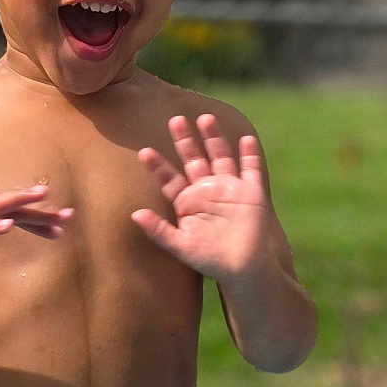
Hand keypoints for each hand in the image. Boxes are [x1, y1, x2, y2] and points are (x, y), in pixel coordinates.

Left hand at [134, 114, 274, 281]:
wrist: (244, 268)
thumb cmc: (210, 260)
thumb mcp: (180, 246)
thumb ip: (158, 230)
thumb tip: (134, 214)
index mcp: (189, 202)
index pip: (170, 179)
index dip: (158, 166)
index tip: (144, 152)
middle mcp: (208, 190)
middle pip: (194, 159)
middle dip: (185, 140)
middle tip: (175, 119)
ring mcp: (231, 189)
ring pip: (221, 156)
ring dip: (213, 138)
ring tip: (205, 118)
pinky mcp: (252, 192)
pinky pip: (251, 169)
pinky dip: (250, 154)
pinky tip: (245, 138)